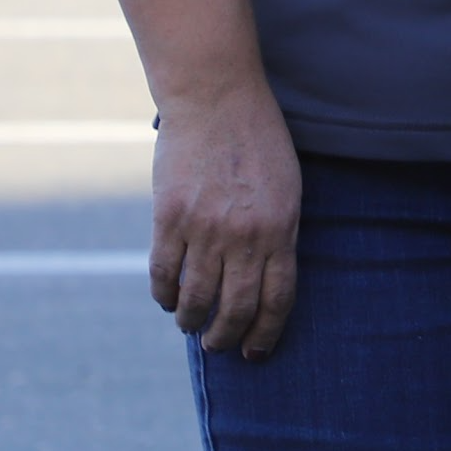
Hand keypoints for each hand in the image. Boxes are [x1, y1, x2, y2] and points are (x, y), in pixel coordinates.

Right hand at [149, 82, 301, 359]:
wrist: (216, 98)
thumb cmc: (257, 140)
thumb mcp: (286, 187)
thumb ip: (277, 232)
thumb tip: (262, 278)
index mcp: (282, 228)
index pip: (278, 298)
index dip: (266, 332)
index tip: (256, 351)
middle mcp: (246, 235)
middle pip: (236, 307)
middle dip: (227, 337)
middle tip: (218, 346)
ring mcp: (206, 228)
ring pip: (196, 297)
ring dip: (192, 320)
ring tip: (190, 325)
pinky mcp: (169, 218)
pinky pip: (164, 272)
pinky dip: (164, 295)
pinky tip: (167, 300)